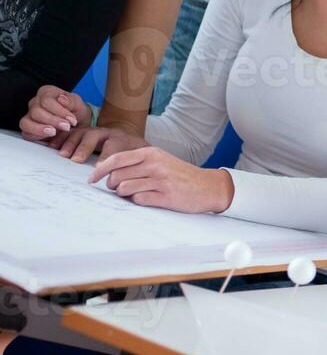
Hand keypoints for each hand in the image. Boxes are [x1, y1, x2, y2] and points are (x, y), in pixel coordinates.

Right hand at [20, 85, 91, 145]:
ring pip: (27, 122)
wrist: (75, 125)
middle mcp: (35, 102)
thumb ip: (72, 101)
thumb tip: (61, 99)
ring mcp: (29, 115)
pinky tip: (48, 136)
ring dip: (41, 129)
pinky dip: (36, 135)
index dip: (59, 111)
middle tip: (66, 127)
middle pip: (36, 111)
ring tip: (54, 132)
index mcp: (47, 92)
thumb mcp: (78, 105)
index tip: (71, 119)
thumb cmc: (75, 112)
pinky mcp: (27, 128)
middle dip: (52, 120)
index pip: (47, 100)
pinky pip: (26, 133)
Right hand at [57, 125, 147, 163]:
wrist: (130, 139)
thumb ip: (131, 169)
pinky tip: (51, 146)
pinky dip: (60, 138)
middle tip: (77, 160)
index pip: (114, 146)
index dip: (107, 155)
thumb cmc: (132, 154)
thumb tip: (128, 185)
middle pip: (94, 135)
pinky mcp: (82, 133)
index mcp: (121, 139)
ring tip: (63, 155)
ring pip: (81, 132)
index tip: (99, 166)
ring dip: (71, 142)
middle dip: (85, 147)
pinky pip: (70, 133)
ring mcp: (93, 131)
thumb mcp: (137, 160)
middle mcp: (106, 133)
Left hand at [88, 146, 232, 212]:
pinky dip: (138, 201)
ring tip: (136, 193)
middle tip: (119, 189)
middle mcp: (154, 164)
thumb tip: (106, 172)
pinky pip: (138, 200)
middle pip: (116, 176)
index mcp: (151, 153)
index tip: (91, 180)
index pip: (116, 159)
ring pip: (123, 189)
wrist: (207, 186)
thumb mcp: (159, 160)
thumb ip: (136, 163)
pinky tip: (148, 198)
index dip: (99, 170)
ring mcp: (160, 180)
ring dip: (124, 194)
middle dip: (112, 185)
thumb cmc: (179, 174)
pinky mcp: (165, 196)